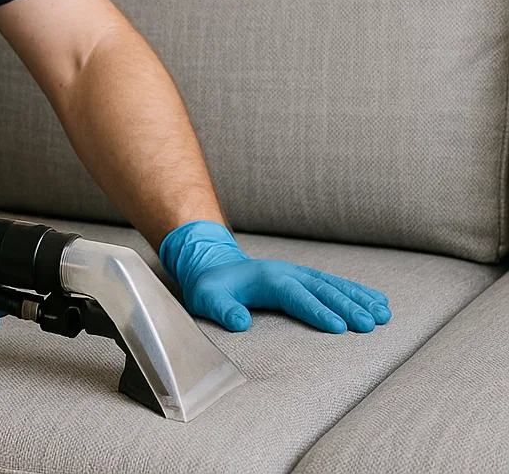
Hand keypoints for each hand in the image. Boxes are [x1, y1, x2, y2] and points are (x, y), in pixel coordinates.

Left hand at [159, 220, 391, 332]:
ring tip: (384, 314)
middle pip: (321, 289)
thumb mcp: (206, 297)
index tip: (338, 327)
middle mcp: (287, 272)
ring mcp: (298, 274)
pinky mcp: (305, 279)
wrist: (213, 265)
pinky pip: (335, 284)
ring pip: (334, 285)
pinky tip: (379, 302)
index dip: (315, 310)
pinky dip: (357, 292)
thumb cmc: (211, 287)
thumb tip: (240, 323)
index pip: (295, 295)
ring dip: (359, 298)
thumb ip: (222, 309)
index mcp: (267, 278)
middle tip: (371, 325)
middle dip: (347, 306)